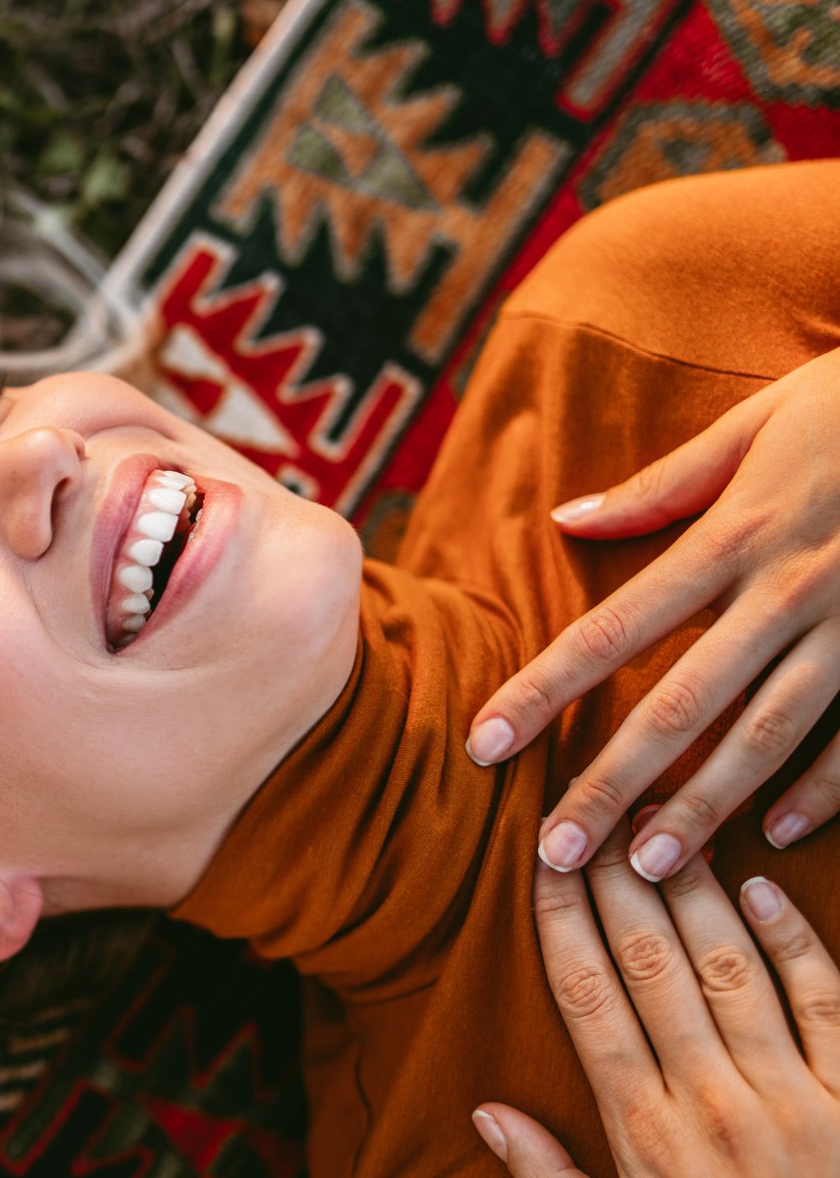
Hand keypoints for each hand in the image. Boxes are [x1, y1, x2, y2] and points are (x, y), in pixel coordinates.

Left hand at [463, 346, 839, 878]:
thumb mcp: (757, 424)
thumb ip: (661, 485)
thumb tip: (565, 520)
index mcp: (734, 535)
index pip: (613, 628)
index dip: (543, 691)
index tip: (485, 743)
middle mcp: (786, 592)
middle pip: (680, 702)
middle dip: (612, 781)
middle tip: (556, 851)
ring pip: (767, 733)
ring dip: (705, 804)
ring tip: (649, 867)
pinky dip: (822, 790)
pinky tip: (772, 837)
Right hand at [472, 809, 839, 1175]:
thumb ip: (549, 1175)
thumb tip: (485, 1112)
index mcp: (646, 1134)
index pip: (587, 999)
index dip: (560, 920)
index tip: (539, 859)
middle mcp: (712, 1105)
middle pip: (649, 964)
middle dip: (617, 879)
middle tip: (597, 810)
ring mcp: (793, 1099)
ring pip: (729, 968)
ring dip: (693, 890)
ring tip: (664, 827)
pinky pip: (826, 1001)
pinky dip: (794, 942)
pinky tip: (761, 889)